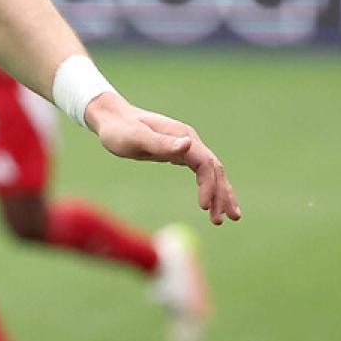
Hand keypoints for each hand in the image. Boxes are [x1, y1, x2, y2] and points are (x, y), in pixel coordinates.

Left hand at [85, 94, 240, 225]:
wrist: (111, 118)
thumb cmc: (119, 130)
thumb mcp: (136, 138)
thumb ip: (161, 143)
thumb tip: (188, 145)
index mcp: (182, 136)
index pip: (205, 163)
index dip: (208, 185)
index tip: (203, 207)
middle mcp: (188, 141)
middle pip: (214, 170)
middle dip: (221, 195)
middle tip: (221, 221)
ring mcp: (186, 147)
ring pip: (211, 172)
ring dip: (221, 194)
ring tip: (229, 218)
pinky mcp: (179, 153)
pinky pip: (201, 173)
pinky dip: (209, 188)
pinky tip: (212, 202)